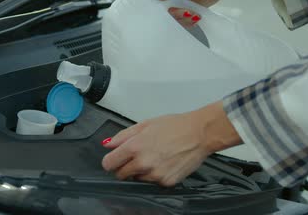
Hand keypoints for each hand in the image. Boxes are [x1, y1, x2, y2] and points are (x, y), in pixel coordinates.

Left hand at [101, 101, 241, 186]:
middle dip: (125, 166)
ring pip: (137, 179)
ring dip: (141, 171)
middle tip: (137, 156)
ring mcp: (155, 175)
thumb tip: (108, 145)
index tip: (115, 159)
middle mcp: (143, 163)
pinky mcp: (166, 182)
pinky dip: (156, 175)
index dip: (111, 161)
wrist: (199, 134)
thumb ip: (123, 136)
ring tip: (155, 156)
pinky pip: (153, 182)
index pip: (109, 164)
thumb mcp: (145, 124)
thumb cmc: (175, 126)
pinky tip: (165, 162)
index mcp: (135, 147)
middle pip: (121, 174)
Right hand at [150, 0, 226, 27]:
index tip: (161, 9)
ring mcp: (178, 4)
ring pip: (172, 18)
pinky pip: (182, 21)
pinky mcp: (186, 11)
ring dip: (183, 18)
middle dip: (173, 13)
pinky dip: (188, 21)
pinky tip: (195, 15)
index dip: (153, 4)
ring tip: (192, 13)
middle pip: (162, 11)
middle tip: (183, 11)